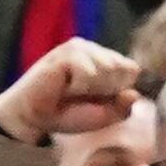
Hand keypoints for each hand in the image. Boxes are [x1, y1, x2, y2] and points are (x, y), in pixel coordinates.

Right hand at [0, 37, 141, 142]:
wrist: (31, 118)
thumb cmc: (64, 115)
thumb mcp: (100, 116)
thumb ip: (121, 108)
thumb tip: (134, 94)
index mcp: (104, 60)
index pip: (131, 69)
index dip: (118, 90)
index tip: (95, 100)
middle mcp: (94, 49)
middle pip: (122, 68)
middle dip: (105, 90)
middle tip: (79, 97)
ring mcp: (80, 47)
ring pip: (108, 69)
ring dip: (91, 89)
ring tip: (69, 92)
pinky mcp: (68, 52)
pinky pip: (89, 72)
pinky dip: (78, 86)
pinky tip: (63, 88)